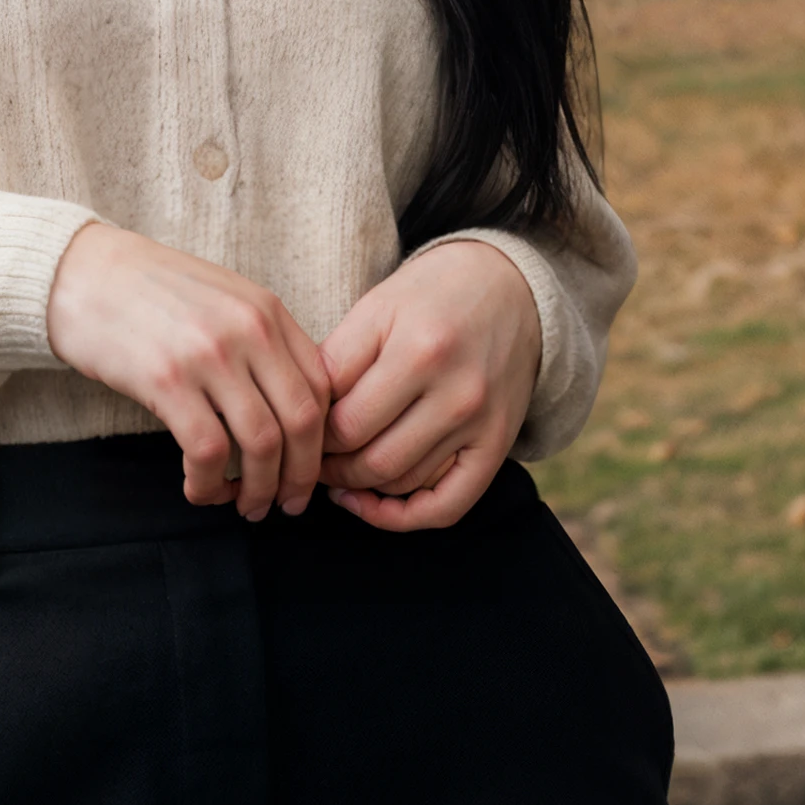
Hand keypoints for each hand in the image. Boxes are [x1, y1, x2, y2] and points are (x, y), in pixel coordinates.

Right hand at [46, 223, 330, 517]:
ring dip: (259, 489)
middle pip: (303, 421)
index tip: (306, 467)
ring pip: (262, 444)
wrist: (80, 273)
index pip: (322, 387)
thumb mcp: (222, 299)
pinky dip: (210, 483)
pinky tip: (200, 489)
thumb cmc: (148, 292)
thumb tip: (290, 406)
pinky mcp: (166, 381)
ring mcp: (209, 355)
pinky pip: (208, 451)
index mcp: (267, 310)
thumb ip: (261, 341)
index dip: (322, 440)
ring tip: (247, 506)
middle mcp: (248, 330)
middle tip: (287, 503)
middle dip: (301, 476)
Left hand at [318, 241, 540, 533]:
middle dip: (327, 465)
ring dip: (357, 486)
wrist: (509, 288)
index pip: (343, 422)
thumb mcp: (376, 308)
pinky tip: (371, 503)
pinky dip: (404, 517)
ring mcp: (480, 424)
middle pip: (370, 460)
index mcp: (419, 351)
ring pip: (400, 483)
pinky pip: (448, 506)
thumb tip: (298, 416)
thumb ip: (335, 361)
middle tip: (308, 453)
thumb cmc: (430, 295)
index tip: (294, 426)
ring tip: (334, 468)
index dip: (309, 433)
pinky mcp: (497, 445)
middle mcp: (456, 394)